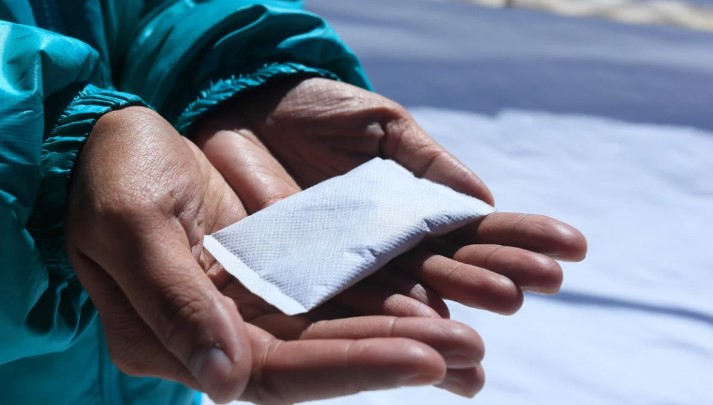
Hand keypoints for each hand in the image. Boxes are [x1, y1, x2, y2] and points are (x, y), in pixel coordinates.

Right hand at [65, 107, 486, 402]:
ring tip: (470, 337)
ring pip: (338, 329)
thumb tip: (226, 382)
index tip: (424, 361)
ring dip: (403, 330)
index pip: (279, 372)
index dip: (352, 366)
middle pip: (323, 357)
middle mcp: (226, 335)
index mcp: (180, 341)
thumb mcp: (132, 230)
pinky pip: (334, 292)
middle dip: (397, 354)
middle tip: (470, 351)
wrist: (112, 146)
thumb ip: (175, 303)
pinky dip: (382, 297)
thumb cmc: (110, 180)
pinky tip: (433, 300)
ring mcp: (253, 307)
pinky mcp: (274, 275)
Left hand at [192, 77, 586, 316]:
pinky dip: (381, 322)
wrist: (247, 107)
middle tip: (544, 286)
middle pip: (447, 271)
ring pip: (403, 298)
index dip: (517, 241)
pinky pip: (342, 301)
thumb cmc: (319, 111)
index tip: (571, 248)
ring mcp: (346, 266)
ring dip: (447, 316)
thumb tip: (484, 199)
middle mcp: (386, 249)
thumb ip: (429, 164)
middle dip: (495, 278)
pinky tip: (423, 334)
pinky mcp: (300, 276)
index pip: (471, 233)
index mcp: (411, 211)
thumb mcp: (384, 126)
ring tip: (496, 320)